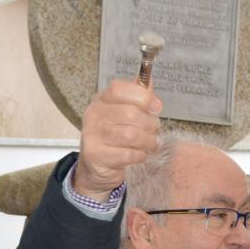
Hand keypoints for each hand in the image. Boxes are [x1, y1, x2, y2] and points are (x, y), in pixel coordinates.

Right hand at [73, 80, 161, 196]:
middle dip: (150, 124)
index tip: (156, 107)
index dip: (142, 96)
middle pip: (130, 113)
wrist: (96, 167)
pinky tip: (139, 155)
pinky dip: (139, 155)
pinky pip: (128, 154)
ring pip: (131, 135)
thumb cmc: (114, 137)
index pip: (119, 89)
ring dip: (148, 141)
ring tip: (151, 144)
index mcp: (101, 100)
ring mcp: (93, 136)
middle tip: (154, 131)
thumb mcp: (123, 113)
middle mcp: (94, 115)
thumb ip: (137, 97)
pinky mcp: (97, 156)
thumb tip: (148, 82)